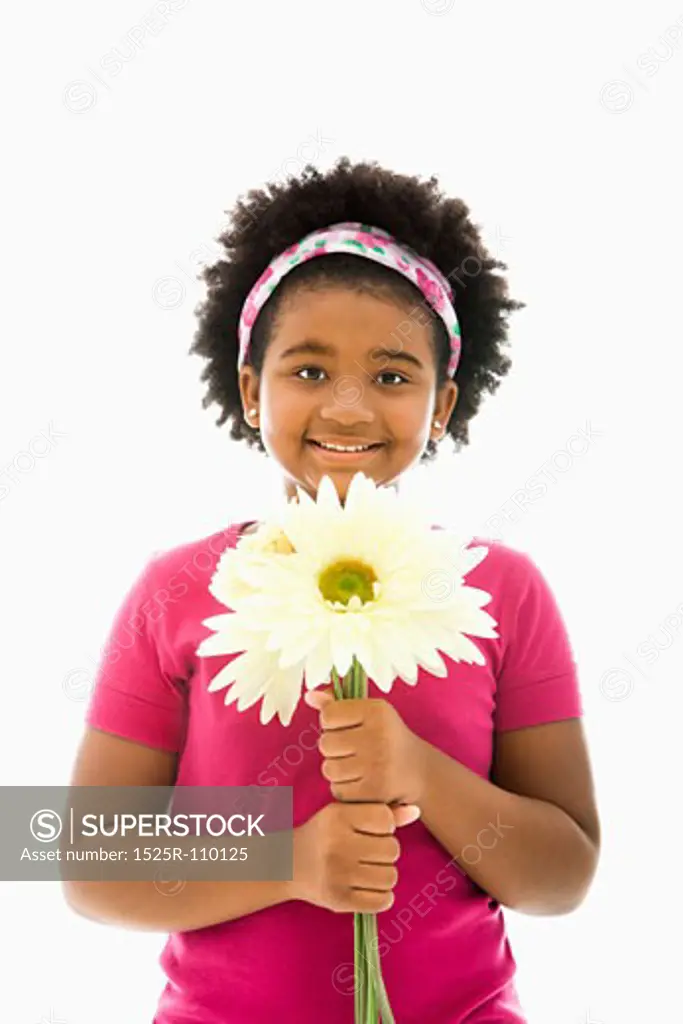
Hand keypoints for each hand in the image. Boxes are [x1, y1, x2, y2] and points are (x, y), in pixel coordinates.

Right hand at [291, 800, 419, 912]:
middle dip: (386, 852)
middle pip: (392, 849)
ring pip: (390, 876)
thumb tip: (416, 811)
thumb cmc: (323, 835)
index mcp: (337, 817)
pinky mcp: (339, 900)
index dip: (385, 826)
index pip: (385, 819)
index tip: (372, 831)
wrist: (286, 865)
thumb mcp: (345, 814)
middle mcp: (336, 844)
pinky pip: (382, 901)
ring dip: (385, 874)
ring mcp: (337, 874)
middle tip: (369, 853)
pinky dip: (382, 896)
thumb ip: (381, 812)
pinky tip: (369, 887)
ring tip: (369, 870)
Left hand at [304, 689, 427, 806]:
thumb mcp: (369, 714)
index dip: (332, 724)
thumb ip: (337, 704)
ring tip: (357, 766)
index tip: (348, 728)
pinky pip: (338, 790)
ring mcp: (377, 765)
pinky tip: (361, 781)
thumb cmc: (387, 737)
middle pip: (325, 743)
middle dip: (334, 749)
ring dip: (338, 770)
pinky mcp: (375, 791)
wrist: (419, 771)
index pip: (328, 716)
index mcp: (376, 711)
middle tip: (354, 750)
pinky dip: (345, 788)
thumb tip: (309, 696)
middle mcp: (379, 735)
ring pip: (329, 768)